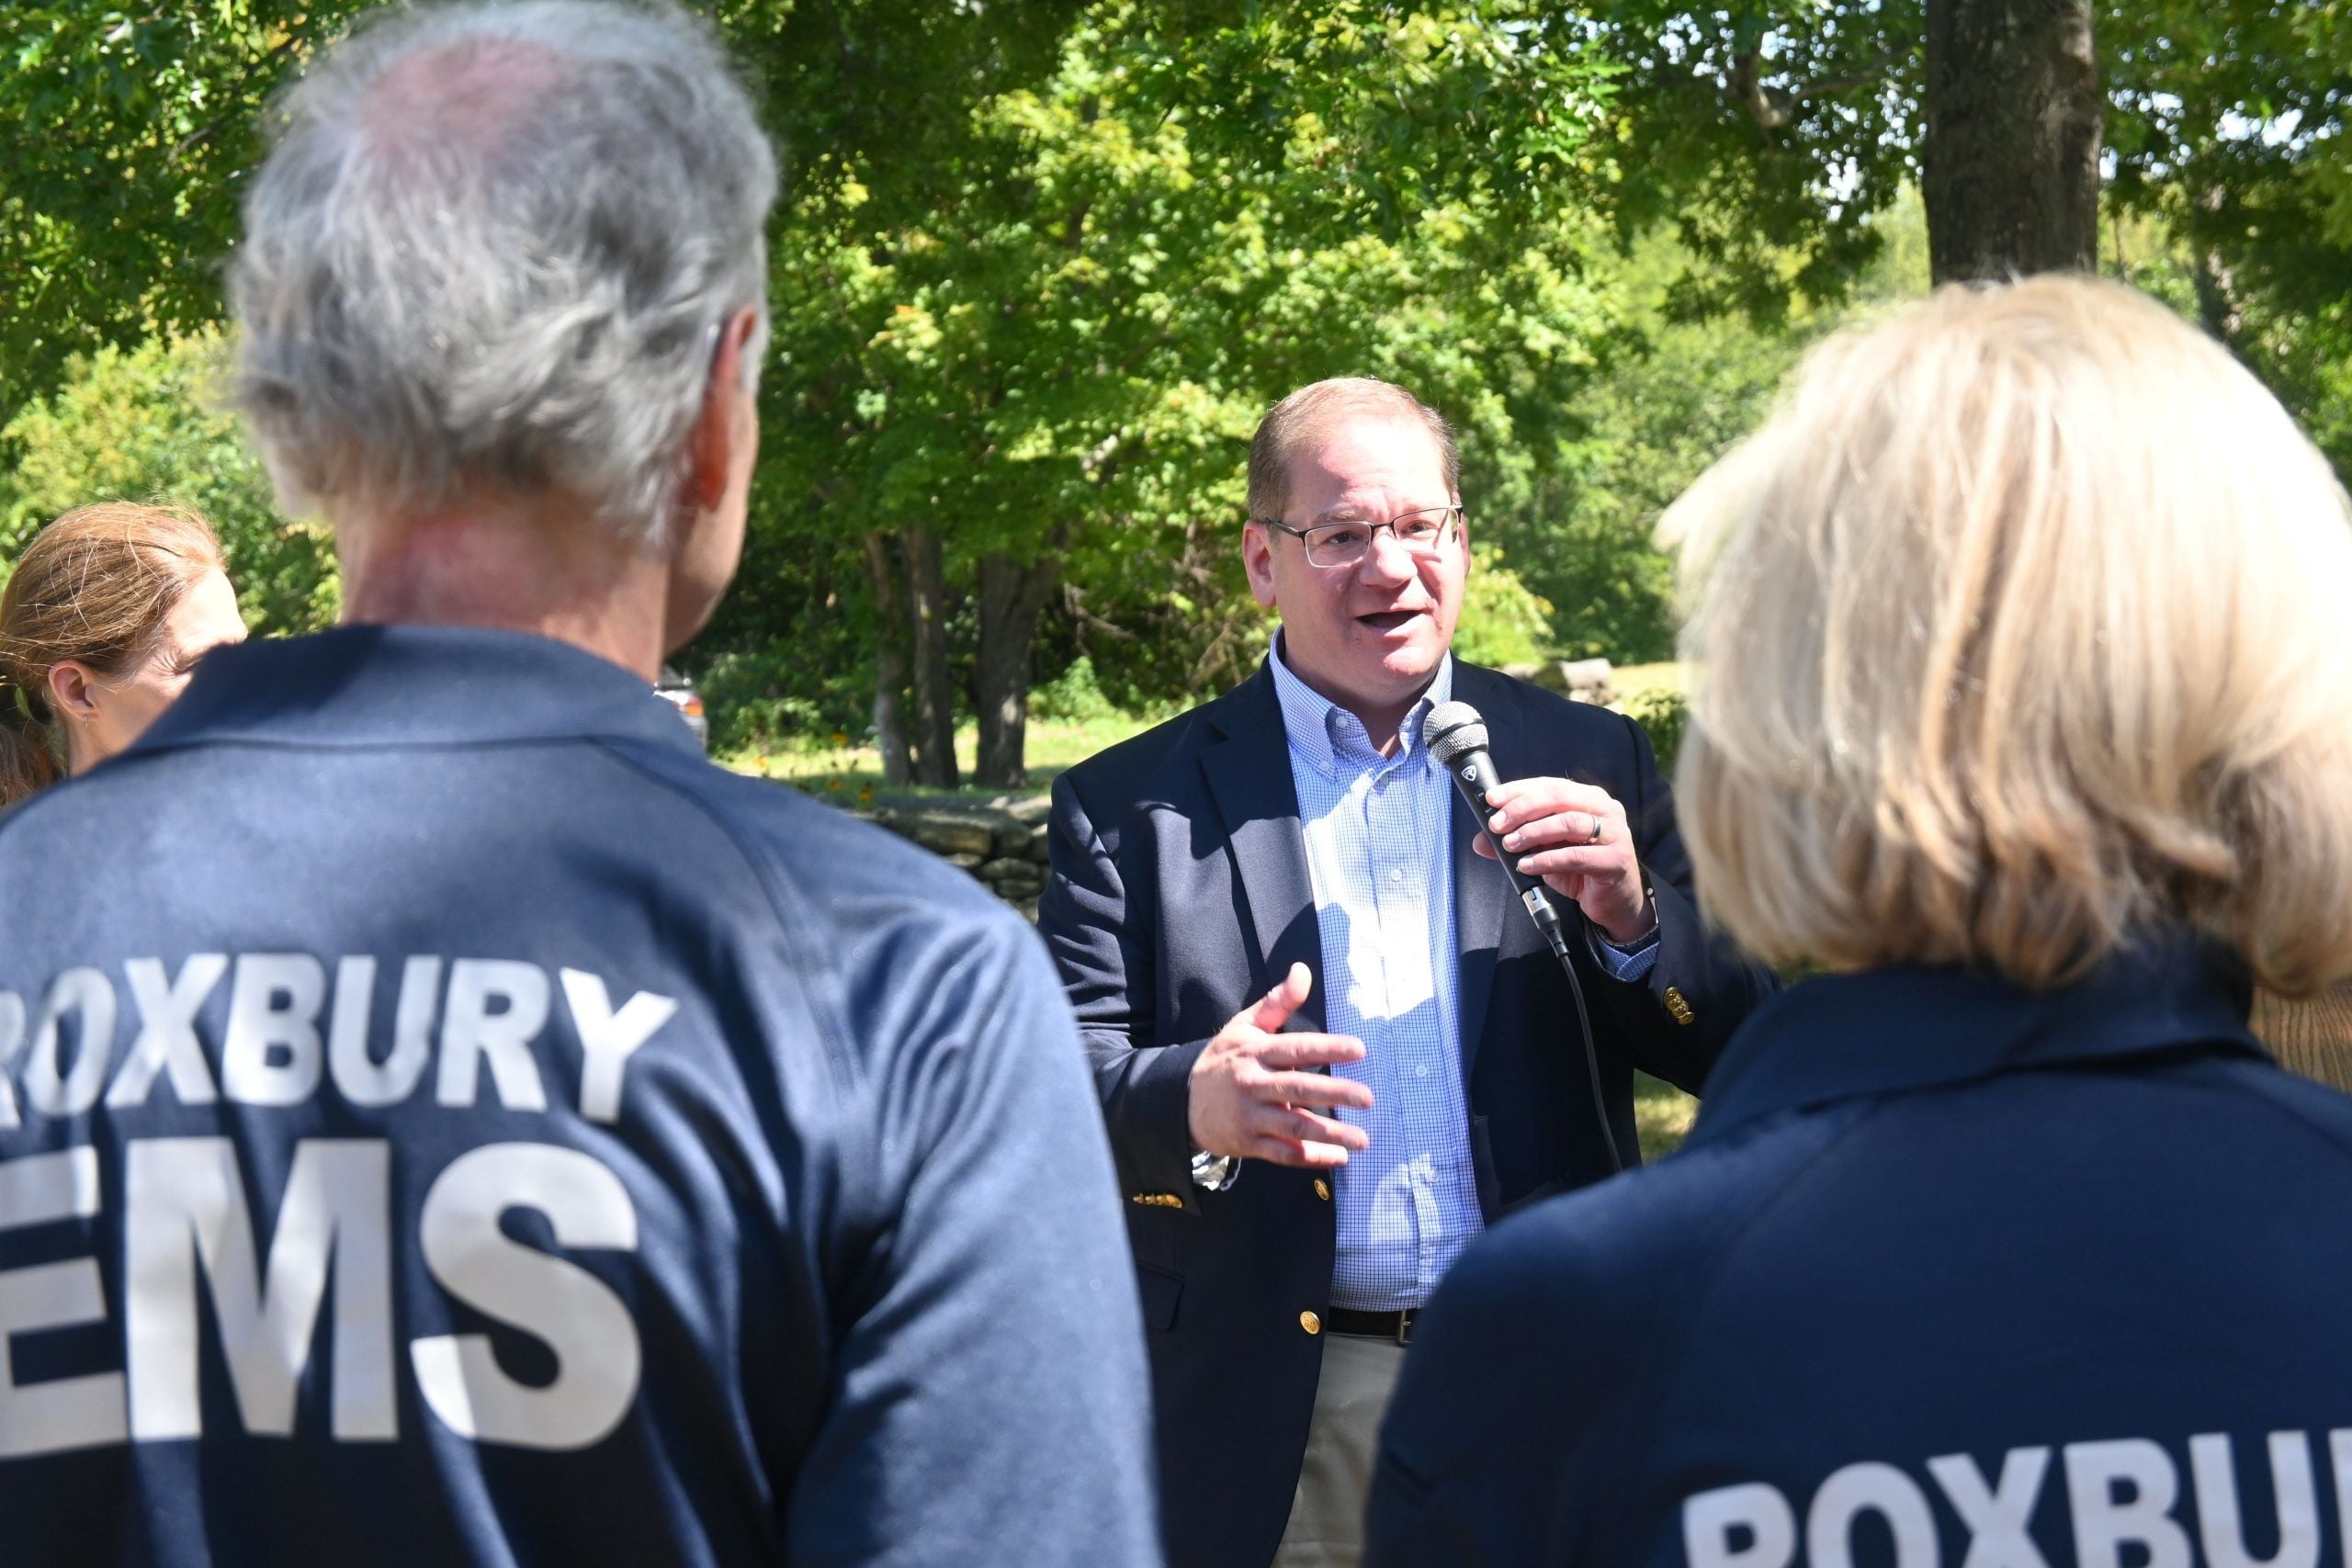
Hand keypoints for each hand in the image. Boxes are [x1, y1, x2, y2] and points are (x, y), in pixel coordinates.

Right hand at [1188, 962, 1372, 1167]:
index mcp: (1256, 1053)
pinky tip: (1339, 1158)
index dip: (1327, 1049)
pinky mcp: (1249, 1144)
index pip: (1296, 1049)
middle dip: (1334, 1094)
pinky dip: (1311, 1157)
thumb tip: (1303, 971)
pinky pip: (1283, 1153)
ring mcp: (1251, 1117)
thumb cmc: (1223, 1060)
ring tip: (1362, 1139)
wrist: (1181, 1101)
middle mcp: (1253, 1084)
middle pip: (1298, 1089)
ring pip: (1294, 1127)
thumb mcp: (1243, 1026)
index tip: (1358, 1050)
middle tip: (1367, 1098)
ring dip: (1330, 1134)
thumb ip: (1277, 1002)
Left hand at [1477, 777, 1653, 944]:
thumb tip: (1480, 841)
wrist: (1614, 902)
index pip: (1550, 785)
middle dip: (1522, 808)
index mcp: (1587, 797)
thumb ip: (1515, 843)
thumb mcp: (1543, 852)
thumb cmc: (1580, 870)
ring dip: (1533, 832)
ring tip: (1510, 844)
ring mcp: (1614, 833)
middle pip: (1559, 797)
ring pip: (1569, 822)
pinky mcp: (1616, 860)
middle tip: (1497, 824)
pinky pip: (1576, 856)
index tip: (1491, 799)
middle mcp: (1604, 808)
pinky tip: (1527, 865)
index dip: (1519, 790)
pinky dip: (1547, 859)